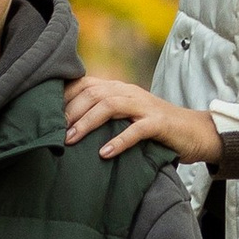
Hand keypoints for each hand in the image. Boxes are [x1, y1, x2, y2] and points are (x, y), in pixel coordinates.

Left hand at [62, 73, 221, 166]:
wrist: (195, 132)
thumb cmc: (154, 128)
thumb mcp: (125, 118)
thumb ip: (102, 116)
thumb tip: (65, 128)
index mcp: (118, 89)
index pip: (85, 84)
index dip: (63, 96)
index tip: (43, 114)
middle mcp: (129, 92)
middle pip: (93, 93)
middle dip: (70, 111)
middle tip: (52, 132)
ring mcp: (145, 106)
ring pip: (110, 105)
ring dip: (87, 123)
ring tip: (70, 140)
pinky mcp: (159, 123)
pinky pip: (137, 130)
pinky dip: (119, 141)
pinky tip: (104, 153)